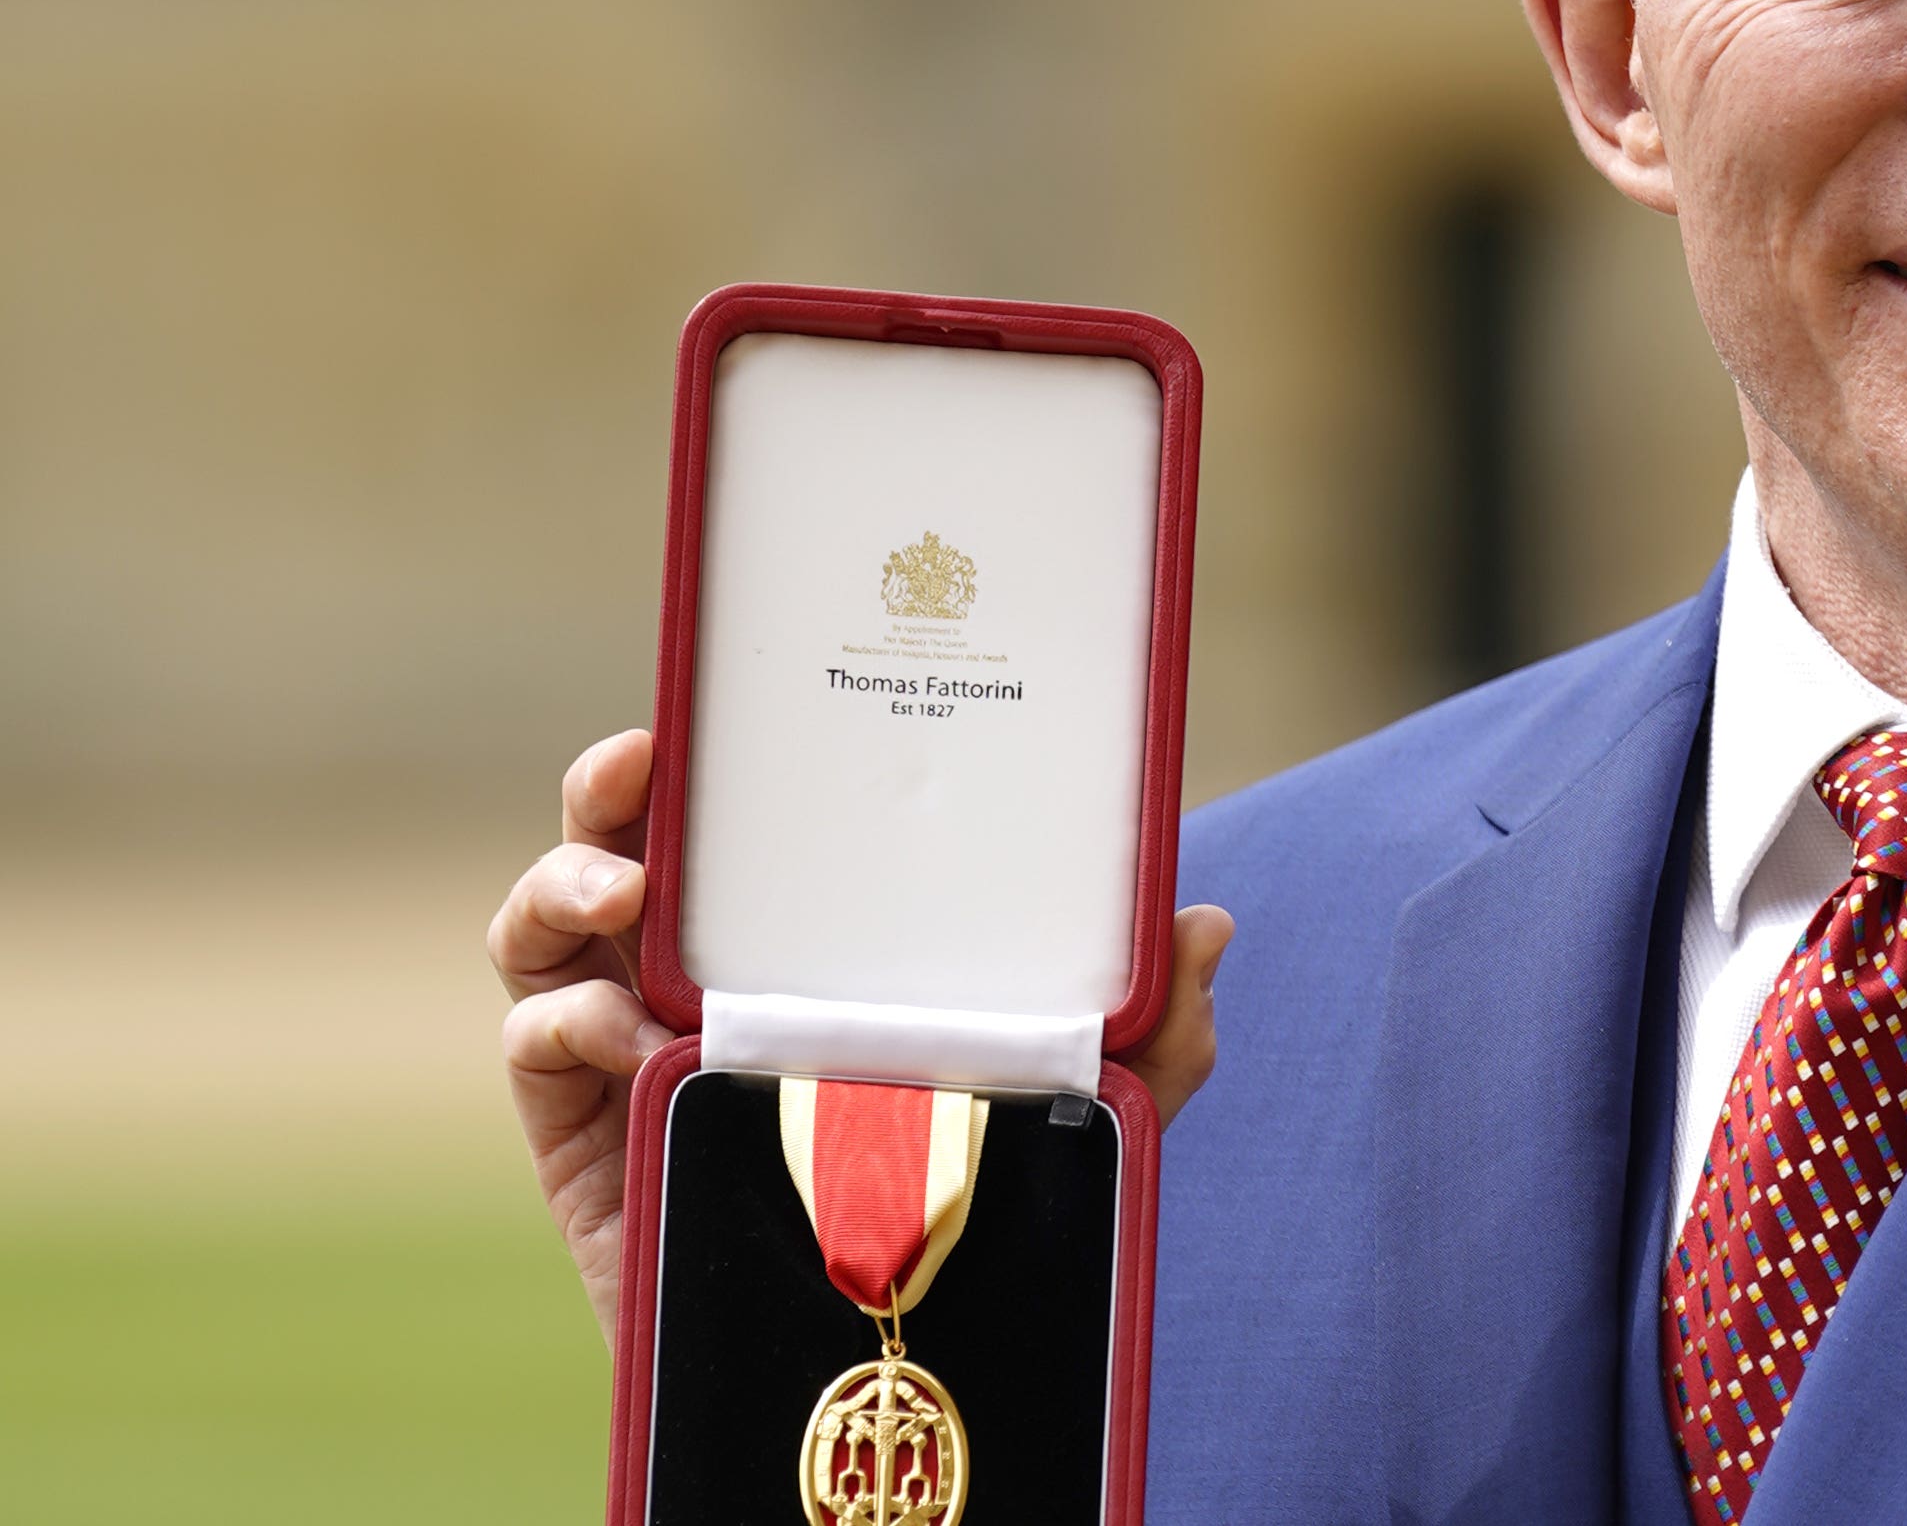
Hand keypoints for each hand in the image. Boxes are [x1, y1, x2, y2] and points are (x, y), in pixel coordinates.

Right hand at [492, 728, 1236, 1348]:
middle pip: (620, 846)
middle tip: (637, 767)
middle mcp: (702, 973)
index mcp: (802, 940)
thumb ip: (1151, 1036)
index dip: (714, 759)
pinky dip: (562, 1025)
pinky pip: (535, 1052)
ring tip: (621, 892)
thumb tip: (1207, 926)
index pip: (743, 825)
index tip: (710, 715)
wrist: (880, 1356)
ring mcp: (630, 1049)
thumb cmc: (971, 1210)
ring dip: (559, 885)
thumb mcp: (1079, 1113)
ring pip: (546, 934)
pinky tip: (629, 1037)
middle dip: (608, 790)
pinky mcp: (586, 1134)